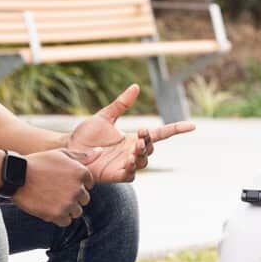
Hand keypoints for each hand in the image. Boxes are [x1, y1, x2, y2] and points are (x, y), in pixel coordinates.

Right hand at [13, 148, 94, 226]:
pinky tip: (48, 207)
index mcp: (81, 172)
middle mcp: (78, 189)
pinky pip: (66, 221)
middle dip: (73, 197)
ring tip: (51, 199)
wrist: (17, 176)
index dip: (76, 184)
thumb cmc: (39, 163)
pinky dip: (58, 217)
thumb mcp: (62, 153)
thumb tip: (101, 151)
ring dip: (66, 208)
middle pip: (84, 200)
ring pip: (76, 212)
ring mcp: (68, 203)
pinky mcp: (57, 215)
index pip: (89, 185)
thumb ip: (83, 155)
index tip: (62, 181)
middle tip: (56, 191)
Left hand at [67, 84, 194, 182]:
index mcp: (132, 138)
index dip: (175, 130)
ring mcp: (125, 164)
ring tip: (134, 148)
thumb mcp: (105, 116)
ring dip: (141, 155)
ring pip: (143, 161)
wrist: (69, 149)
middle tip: (141, 134)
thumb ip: (121, 103)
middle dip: (149, 141)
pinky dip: (131, 168)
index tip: (192, 126)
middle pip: (151, 147)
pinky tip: (128, 161)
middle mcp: (132, 151)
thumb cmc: (85, 135)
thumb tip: (136, 86)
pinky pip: (130, 175)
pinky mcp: (115, 175)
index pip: (160, 134)